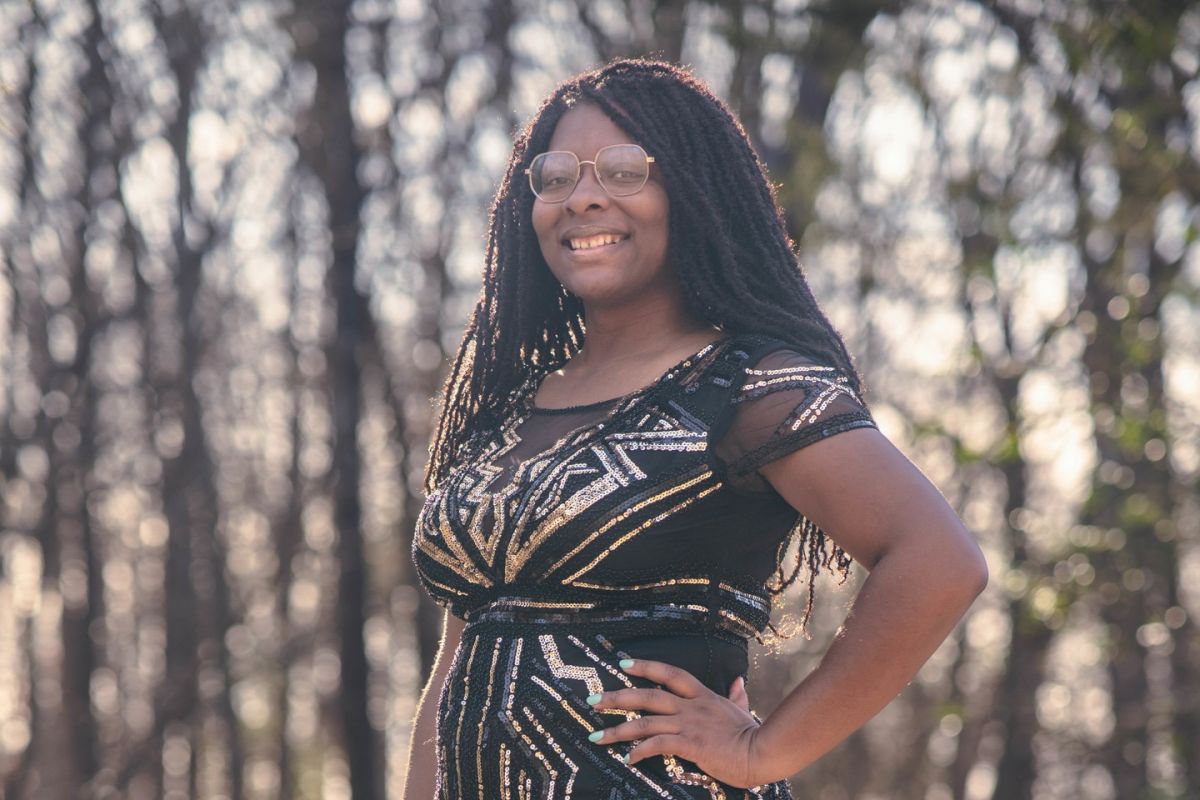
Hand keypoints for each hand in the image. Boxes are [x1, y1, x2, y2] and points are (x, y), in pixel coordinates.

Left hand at [586, 658, 769, 788]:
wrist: (762, 752)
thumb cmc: (751, 734)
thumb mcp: (741, 709)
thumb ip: (736, 695)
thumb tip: (739, 682)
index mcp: (702, 695)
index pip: (669, 673)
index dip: (645, 666)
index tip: (622, 664)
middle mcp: (691, 706)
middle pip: (647, 695)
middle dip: (616, 698)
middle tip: (592, 700)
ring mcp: (689, 724)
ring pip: (645, 722)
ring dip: (617, 730)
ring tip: (596, 735)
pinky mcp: (690, 744)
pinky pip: (658, 744)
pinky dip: (640, 750)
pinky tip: (627, 758)